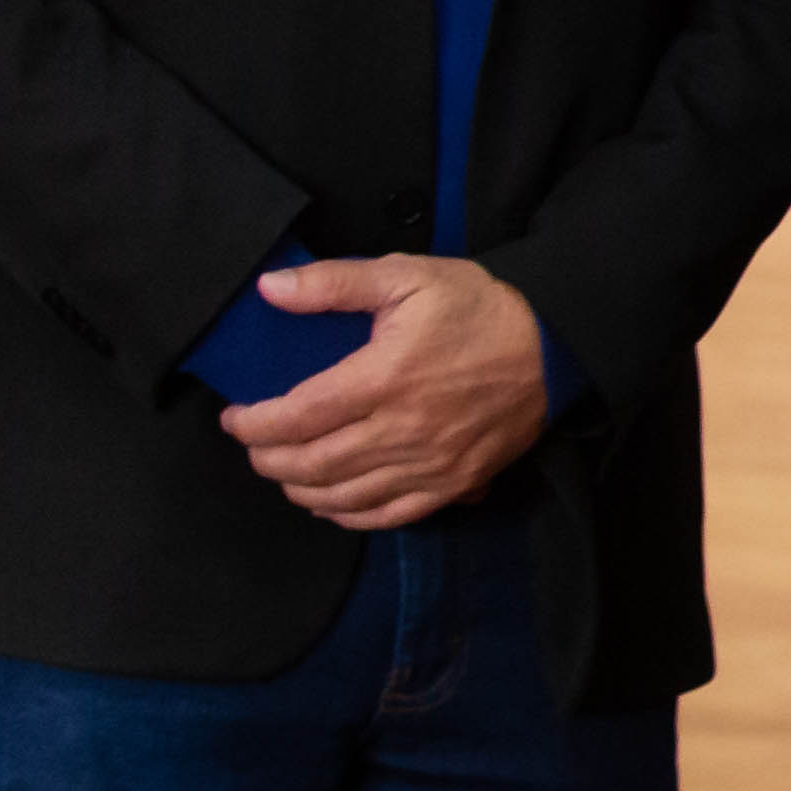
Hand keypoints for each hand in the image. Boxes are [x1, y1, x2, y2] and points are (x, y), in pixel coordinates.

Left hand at [219, 253, 555, 527]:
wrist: (556, 347)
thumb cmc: (479, 309)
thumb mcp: (408, 275)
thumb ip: (335, 282)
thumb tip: (269, 288)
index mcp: (382, 379)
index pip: (294, 417)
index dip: (253, 425)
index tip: (235, 417)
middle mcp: (401, 431)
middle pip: (311, 465)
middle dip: (268, 461)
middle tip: (254, 445)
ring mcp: (428, 464)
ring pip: (343, 497)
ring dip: (300, 491)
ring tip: (284, 472)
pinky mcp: (453, 483)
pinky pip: (388, 515)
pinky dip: (349, 516)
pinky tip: (330, 504)